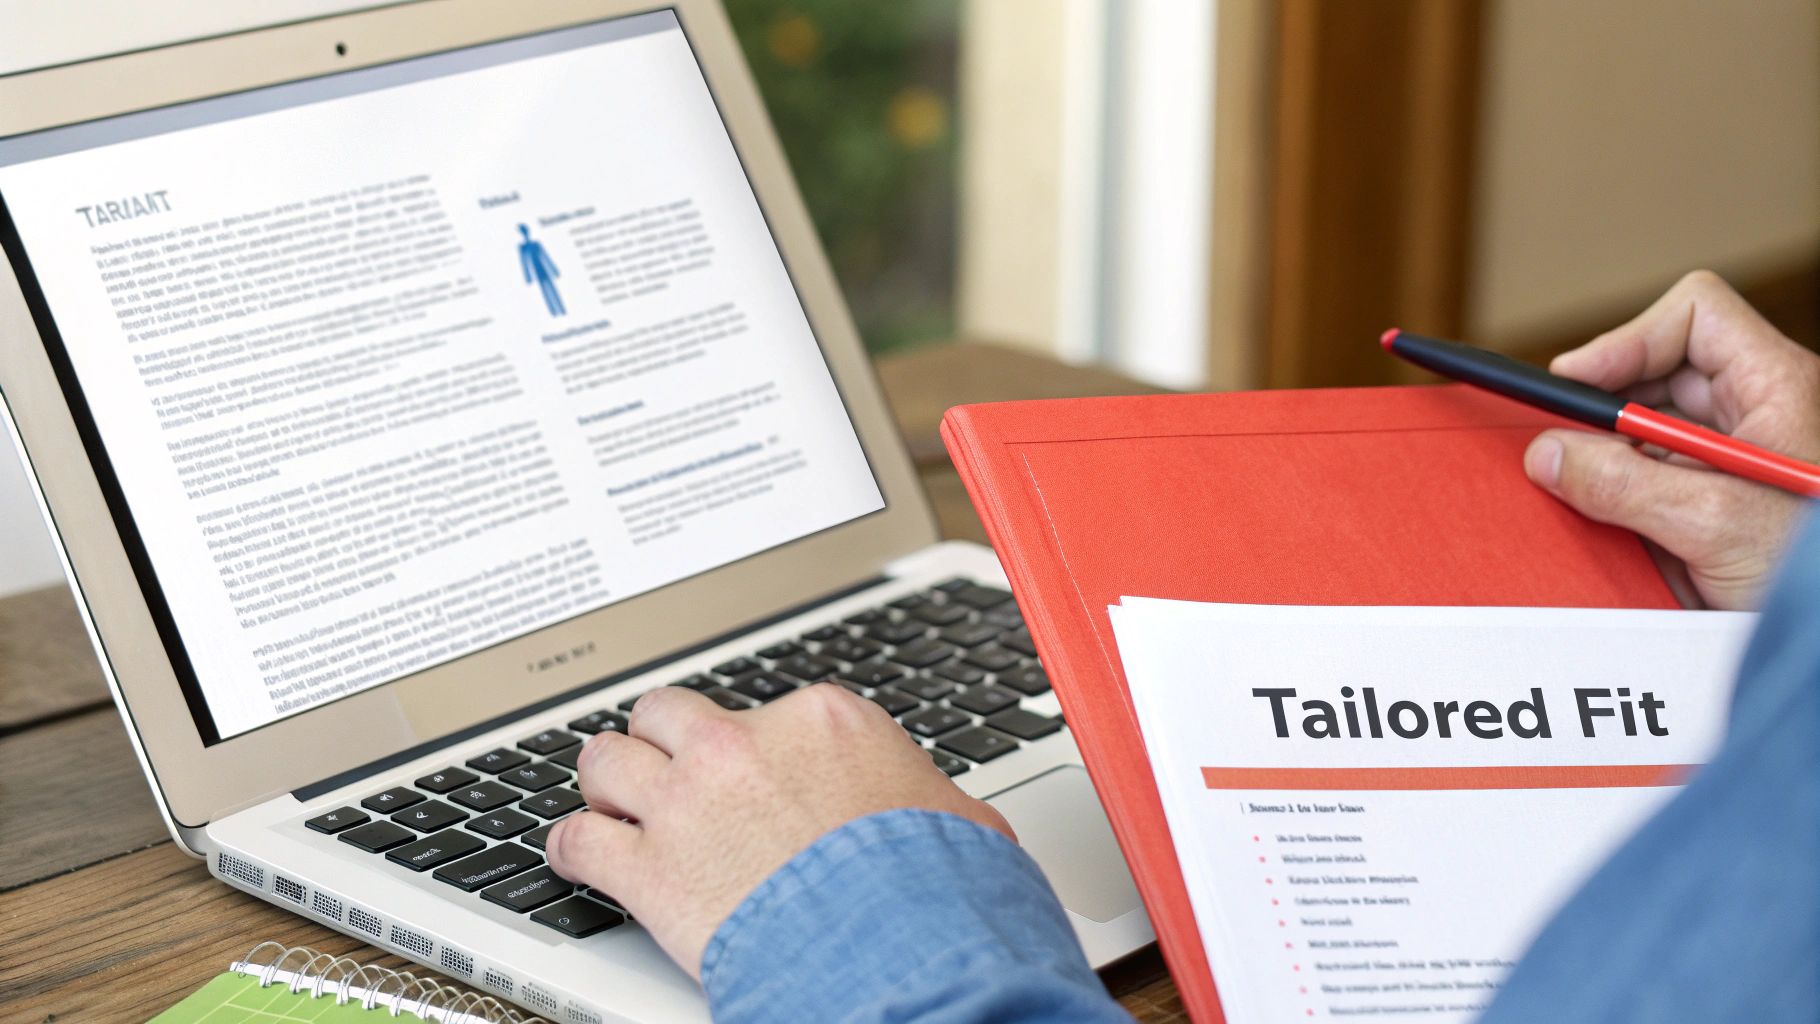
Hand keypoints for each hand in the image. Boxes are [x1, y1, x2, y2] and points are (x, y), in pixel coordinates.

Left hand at [546, 683, 1013, 978]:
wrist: (897, 946)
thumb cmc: (934, 886)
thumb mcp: (955, 819)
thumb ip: (927, 800)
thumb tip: (951, 818)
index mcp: (819, 720)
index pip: (761, 711)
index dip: (750, 747)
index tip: (747, 772)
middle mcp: (741, 745)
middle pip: (668, 713)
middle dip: (663, 744)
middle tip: (667, 774)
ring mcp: (687, 802)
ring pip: (606, 758)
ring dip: (606, 783)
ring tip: (611, 804)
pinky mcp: (649, 868)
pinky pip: (576, 840)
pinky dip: (571, 850)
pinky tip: (577, 858)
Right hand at [1522, 270, 1819, 609]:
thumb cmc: (1812, 573)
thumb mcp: (1717, 523)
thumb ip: (1624, 484)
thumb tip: (1547, 454)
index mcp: (1775, 389)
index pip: (1695, 316)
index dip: (1630, 339)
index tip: (1576, 384)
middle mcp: (1751, 416)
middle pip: (1655, 374)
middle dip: (1602, 410)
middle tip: (1559, 445)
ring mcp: (1727, 465)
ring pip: (1640, 435)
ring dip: (1603, 464)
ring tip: (1581, 497)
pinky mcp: (1707, 511)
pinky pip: (1641, 487)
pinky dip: (1612, 506)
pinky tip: (1604, 534)